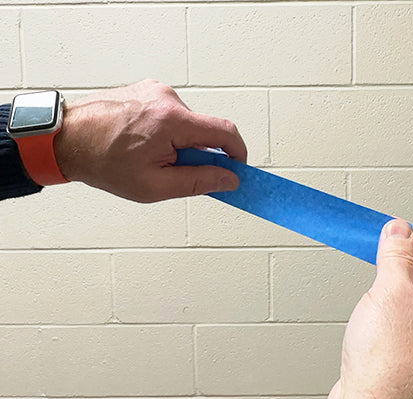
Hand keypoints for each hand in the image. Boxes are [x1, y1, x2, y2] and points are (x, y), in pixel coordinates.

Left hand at [53, 79, 247, 202]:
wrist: (64, 139)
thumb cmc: (101, 161)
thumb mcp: (154, 185)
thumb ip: (198, 182)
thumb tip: (228, 179)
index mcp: (171, 120)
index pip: (225, 133)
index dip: (238, 153)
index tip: (237, 169)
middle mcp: (166, 98)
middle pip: (204, 129)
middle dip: (198, 153)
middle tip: (175, 172)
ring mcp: (155, 91)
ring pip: (186, 122)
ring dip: (179, 142)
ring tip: (149, 156)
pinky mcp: (147, 89)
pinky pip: (170, 113)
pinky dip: (165, 131)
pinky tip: (142, 143)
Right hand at [324, 220, 412, 398]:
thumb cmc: (390, 379)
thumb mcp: (390, 296)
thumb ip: (395, 257)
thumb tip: (398, 233)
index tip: (392, 231)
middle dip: (401, 274)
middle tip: (378, 261)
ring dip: (392, 300)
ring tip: (374, 307)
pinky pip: (407, 332)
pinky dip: (388, 324)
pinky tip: (373, 329)